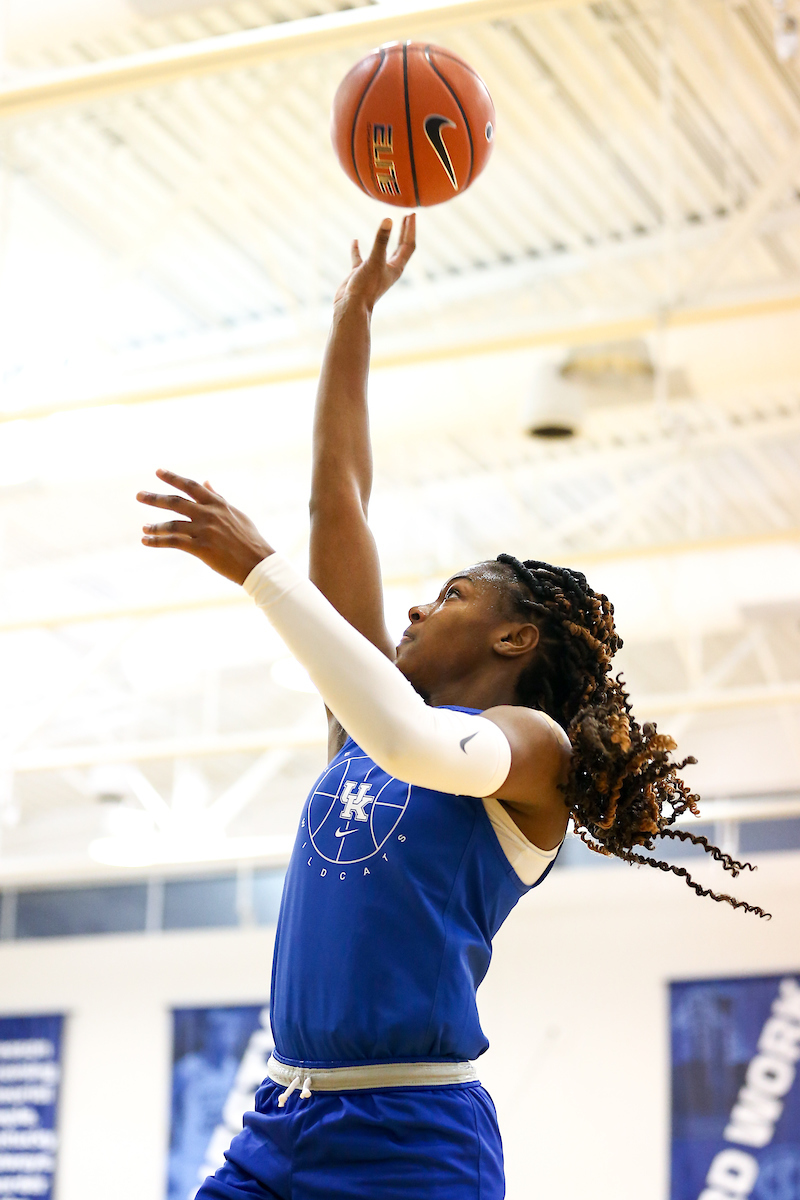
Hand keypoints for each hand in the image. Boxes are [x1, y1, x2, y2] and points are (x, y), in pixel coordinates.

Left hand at [137, 469, 272, 584]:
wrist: (259, 563)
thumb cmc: (250, 539)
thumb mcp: (236, 514)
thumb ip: (219, 498)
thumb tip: (207, 482)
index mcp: (218, 504)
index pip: (191, 486)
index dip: (173, 478)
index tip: (158, 471)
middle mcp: (209, 514)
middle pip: (176, 503)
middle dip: (155, 498)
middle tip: (139, 495)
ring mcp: (205, 531)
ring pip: (172, 524)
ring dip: (155, 526)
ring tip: (144, 528)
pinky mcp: (202, 549)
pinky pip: (174, 542)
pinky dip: (157, 541)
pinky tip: (146, 541)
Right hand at [334, 214, 414, 310]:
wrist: (351, 307)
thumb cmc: (366, 287)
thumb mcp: (374, 260)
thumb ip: (381, 240)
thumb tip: (388, 219)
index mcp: (396, 267)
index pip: (408, 245)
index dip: (411, 230)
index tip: (411, 214)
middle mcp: (388, 269)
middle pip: (400, 247)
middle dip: (404, 232)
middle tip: (407, 216)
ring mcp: (374, 271)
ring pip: (382, 251)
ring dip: (385, 238)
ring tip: (386, 225)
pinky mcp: (360, 274)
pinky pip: (360, 258)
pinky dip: (358, 249)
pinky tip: (355, 241)